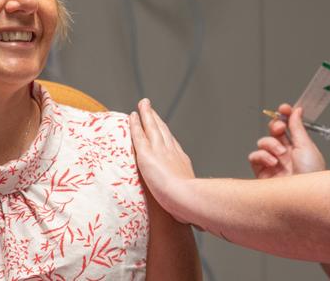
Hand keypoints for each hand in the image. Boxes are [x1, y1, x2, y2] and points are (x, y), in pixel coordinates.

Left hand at [129, 98, 194, 223]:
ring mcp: (160, 151)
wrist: (186, 201)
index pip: (172, 143)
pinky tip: (131, 116)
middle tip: (150, 108)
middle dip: (156, 119)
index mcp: (182, 162)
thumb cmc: (188, 209)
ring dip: (146, 115)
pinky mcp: (147, 154)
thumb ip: (188, 209)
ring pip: (151, 127)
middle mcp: (172, 152)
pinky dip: (135, 124)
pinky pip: (139, 135)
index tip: (161, 127)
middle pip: (162, 130)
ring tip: (142, 105)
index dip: (165, 134)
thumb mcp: (188, 204)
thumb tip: (197, 224)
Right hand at [248, 103, 325, 178]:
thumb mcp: (306, 147)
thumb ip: (297, 127)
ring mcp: (273, 162)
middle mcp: (285, 154)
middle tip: (280, 128)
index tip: (284, 108)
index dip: (285, 115)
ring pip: (263, 142)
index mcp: (298, 146)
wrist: (303, 198)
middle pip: (274, 131)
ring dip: (270, 144)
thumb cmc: (311, 176)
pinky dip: (262, 156)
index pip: (289, 126)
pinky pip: (254, 156)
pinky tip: (272, 163)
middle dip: (275, 126)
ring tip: (280, 154)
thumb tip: (296, 111)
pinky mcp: (262, 172)